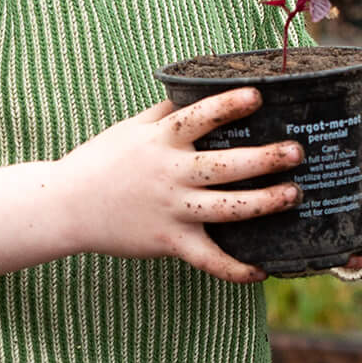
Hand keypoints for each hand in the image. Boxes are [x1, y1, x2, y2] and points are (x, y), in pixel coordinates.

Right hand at [63, 88, 304, 284]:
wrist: (66, 206)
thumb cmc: (100, 162)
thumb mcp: (130, 129)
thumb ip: (165, 113)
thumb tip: (198, 91)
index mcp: (160, 142)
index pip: (197, 118)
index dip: (228, 105)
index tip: (257, 95)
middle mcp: (169, 175)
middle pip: (224, 166)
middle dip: (264, 158)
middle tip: (296, 151)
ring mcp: (171, 210)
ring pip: (226, 209)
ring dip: (263, 203)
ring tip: (293, 194)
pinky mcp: (169, 241)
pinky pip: (207, 260)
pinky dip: (234, 269)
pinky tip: (261, 270)